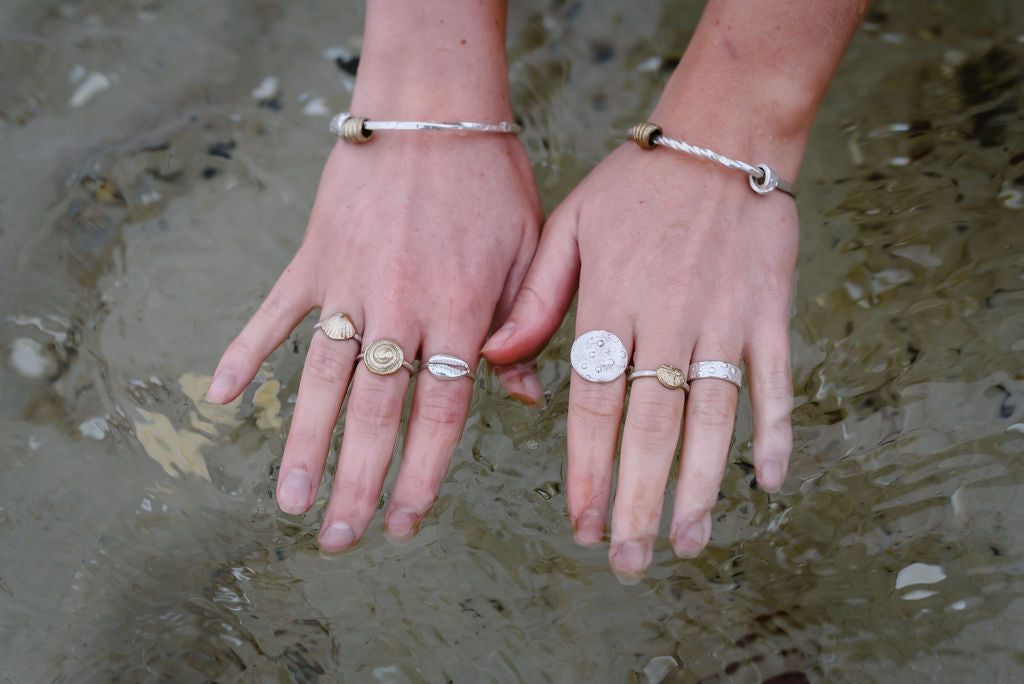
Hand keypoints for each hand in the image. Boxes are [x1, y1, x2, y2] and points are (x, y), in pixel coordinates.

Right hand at [206, 131, 540, 547]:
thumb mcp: (529, 253)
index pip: (439, 415)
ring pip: (322, 378)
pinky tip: (220, 397)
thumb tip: (524, 402)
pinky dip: (244, 350)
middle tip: (339, 540)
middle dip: (357, 482)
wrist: (434, 111)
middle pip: (373, 413)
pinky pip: (274, 312)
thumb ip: (524, 330)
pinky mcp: (314, 258)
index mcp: (458, 313)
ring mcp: (349, 283)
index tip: (403, 524)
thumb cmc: (491, 182)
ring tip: (290, 501)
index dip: (421, 476)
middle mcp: (399, 308)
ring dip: (303, 443)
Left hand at [483, 142, 796, 580]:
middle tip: (630, 562)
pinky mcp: (770, 311)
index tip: (582, 525)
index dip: (587, 469)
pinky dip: (776, 430)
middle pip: (651, 425)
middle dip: (639, 498)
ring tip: (688, 542)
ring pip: (713, 415)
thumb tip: (497, 358)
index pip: (594, 403)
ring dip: (702, 484)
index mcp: (611, 303)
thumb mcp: (568, 226)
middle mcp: (667, 319)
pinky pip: (776, 379)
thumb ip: (535, 297)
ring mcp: (724, 318)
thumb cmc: (635, 185)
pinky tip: (770, 483)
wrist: (719, 136)